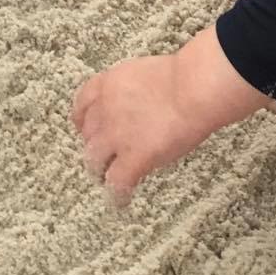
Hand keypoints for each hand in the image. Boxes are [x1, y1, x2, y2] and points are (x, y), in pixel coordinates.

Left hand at [73, 27, 261, 202]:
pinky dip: (118, 194)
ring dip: (100, 170)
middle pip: (87, 135)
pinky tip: (122, 200)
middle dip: (94, 145)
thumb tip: (137, 104)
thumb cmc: (183, 76)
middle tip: (104, 154)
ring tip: (107, 178)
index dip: (83, 119)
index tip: (85, 127)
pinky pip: (117, 183)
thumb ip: (132, 90)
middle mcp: (105, 110)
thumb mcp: (144, 73)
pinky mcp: (133, 159)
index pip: (82, 103)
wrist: (193, 89)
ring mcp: (116, 136)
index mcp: (108, 84)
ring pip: (94, 161)